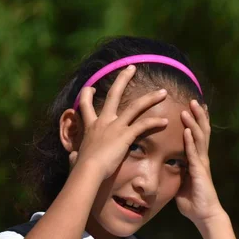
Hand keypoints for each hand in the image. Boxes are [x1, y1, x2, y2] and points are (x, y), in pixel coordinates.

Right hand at [70, 66, 168, 180]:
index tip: (91, 87)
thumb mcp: (75, 159)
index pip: (85, 104)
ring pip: (135, 107)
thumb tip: (73, 158)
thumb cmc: (81, 169)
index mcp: (90, 127)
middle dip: (123, 78)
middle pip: (114, 94)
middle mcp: (103, 122)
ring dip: (150, 98)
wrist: (88, 171)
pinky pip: (143, 126)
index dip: (87, 94)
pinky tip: (165, 121)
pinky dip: (154, 123)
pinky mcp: (125, 136)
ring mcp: (115, 127)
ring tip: (162, 92)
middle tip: (131, 67)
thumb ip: (75, 156)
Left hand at [176, 100, 224, 223]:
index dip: (195, 122)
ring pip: (198, 138)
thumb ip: (177, 174)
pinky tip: (186, 130)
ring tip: (190, 107)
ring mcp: (201, 164)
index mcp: (197, 161)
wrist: (204, 215)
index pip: (197, 137)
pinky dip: (190, 141)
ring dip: (194, 122)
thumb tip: (167, 170)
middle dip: (197, 115)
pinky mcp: (199, 171)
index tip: (192, 108)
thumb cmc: (193, 203)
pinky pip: (194, 153)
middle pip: (201, 132)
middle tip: (193, 99)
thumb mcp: (181, 185)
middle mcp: (201, 159)